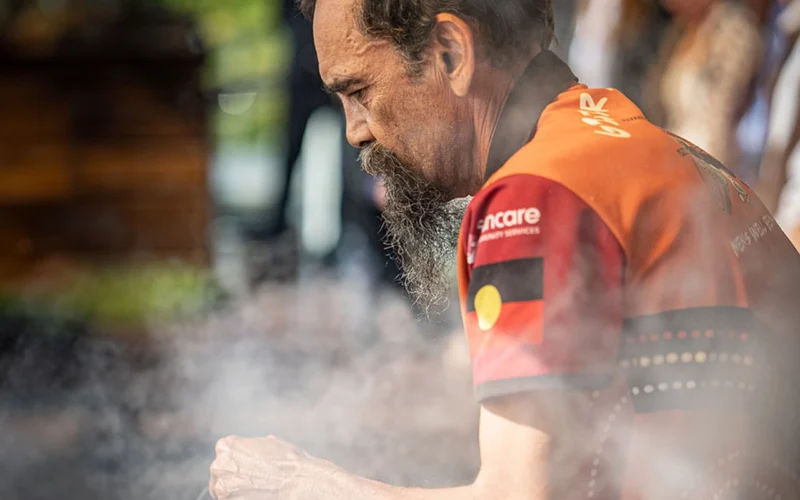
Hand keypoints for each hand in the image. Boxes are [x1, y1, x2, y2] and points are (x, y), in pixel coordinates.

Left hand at [209, 435, 337, 498]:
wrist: (297, 481)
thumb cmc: (288, 461)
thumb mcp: (272, 443)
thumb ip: (257, 444)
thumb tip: (263, 444)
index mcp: (227, 446)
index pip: (223, 453)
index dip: (235, 460)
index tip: (245, 466)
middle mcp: (220, 464)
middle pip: (220, 472)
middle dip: (232, 476)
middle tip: (252, 480)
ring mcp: (222, 487)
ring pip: (223, 490)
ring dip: (235, 491)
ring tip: (255, 490)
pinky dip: (240, 498)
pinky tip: (255, 496)